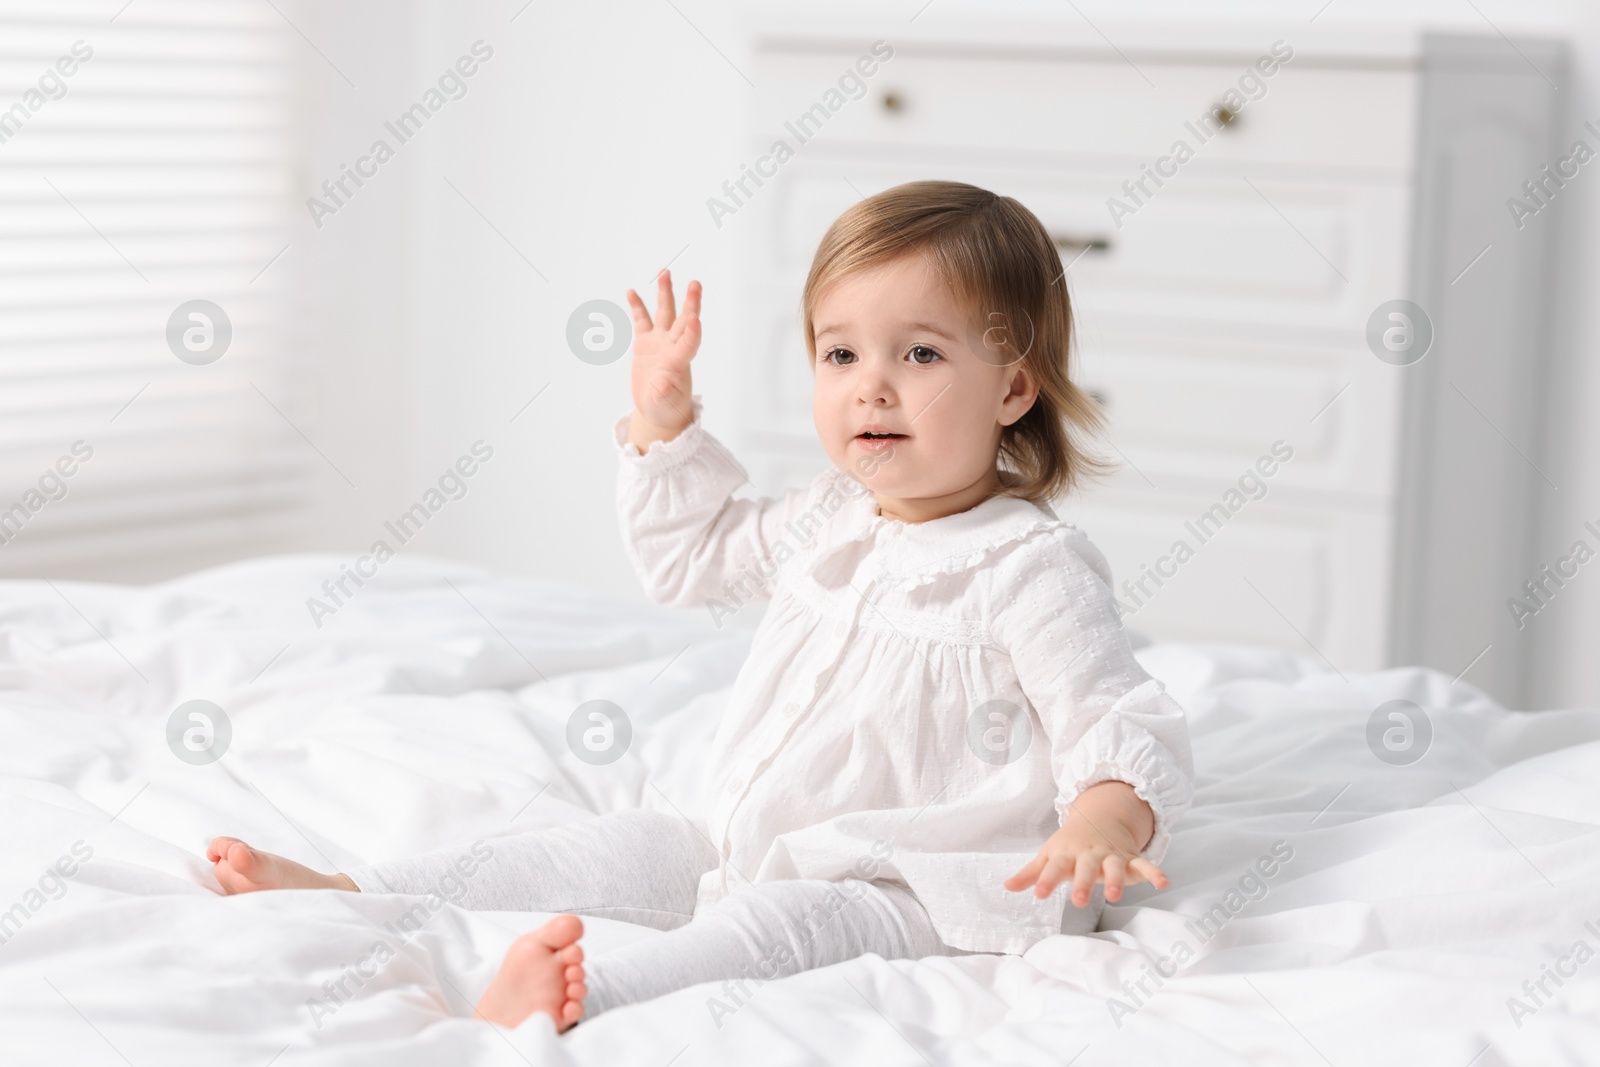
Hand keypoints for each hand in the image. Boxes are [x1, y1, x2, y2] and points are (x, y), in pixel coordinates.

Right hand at [625, 270, 701, 450]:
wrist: (657, 410)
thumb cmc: (666, 409)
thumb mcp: (664, 405)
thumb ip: (664, 393)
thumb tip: (663, 385)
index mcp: (679, 362)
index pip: (689, 343)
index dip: (693, 332)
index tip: (696, 318)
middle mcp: (672, 347)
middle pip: (683, 320)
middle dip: (690, 302)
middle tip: (695, 283)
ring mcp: (659, 343)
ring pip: (664, 313)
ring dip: (665, 293)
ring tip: (665, 273)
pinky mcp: (645, 344)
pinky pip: (641, 321)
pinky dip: (637, 306)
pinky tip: (631, 292)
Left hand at [1003, 782, 1168, 905]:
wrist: (1099, 817)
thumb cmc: (1069, 844)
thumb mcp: (1049, 855)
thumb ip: (1032, 874)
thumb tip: (1007, 886)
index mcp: (1066, 854)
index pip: (1054, 868)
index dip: (1046, 881)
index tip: (1039, 894)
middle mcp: (1089, 854)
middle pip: (1086, 869)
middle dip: (1082, 883)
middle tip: (1078, 901)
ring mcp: (1111, 855)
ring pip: (1115, 867)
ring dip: (1116, 880)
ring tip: (1115, 895)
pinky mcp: (1130, 859)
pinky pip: (1144, 865)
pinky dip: (1154, 872)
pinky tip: (1164, 883)